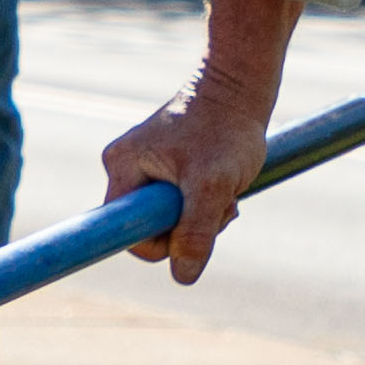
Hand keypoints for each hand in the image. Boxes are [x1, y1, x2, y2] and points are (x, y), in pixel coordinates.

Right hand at [100, 70, 276, 284]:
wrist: (241, 88)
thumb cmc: (226, 129)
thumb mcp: (212, 185)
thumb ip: (195, 231)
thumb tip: (182, 276)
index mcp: (122, 168)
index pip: (125, 231)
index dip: (157, 243)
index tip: (185, 236)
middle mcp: (127, 169)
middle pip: (149, 228)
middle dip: (188, 227)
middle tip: (219, 205)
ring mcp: (147, 169)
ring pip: (169, 220)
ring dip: (203, 218)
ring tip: (226, 192)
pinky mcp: (168, 170)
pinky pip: (181, 206)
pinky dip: (205, 205)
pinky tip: (224, 187)